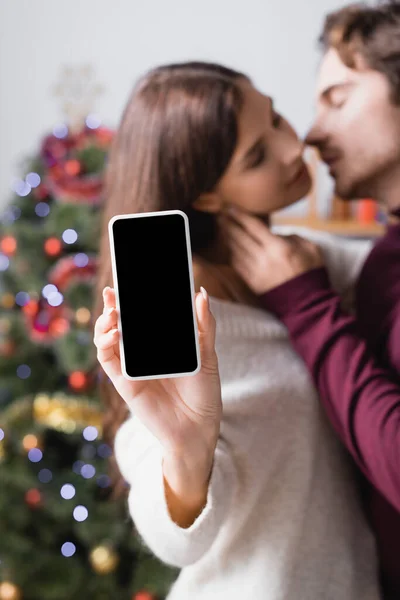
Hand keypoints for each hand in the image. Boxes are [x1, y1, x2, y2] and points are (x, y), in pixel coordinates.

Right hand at [93, 287, 221, 461]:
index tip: (129, 282)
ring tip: (113, 313)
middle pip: (121, 324)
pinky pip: (107, 360)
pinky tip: (114, 334)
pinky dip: (105, 344)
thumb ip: (204, 324)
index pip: (141, 316)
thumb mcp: (207, 354)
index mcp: (161, 343)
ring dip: (105, 323)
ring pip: (108, 339)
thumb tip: (201, 293)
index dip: (132, 299)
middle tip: (113, 291)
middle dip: (112, 305)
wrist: (198, 428)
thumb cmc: (203, 392)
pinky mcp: (123, 382)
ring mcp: (131, 366)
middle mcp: (143, 353)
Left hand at [219, 206, 323, 294]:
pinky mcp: (252, 283)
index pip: (253, 227)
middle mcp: (264, 258)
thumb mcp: (311, 248)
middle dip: (228, 224)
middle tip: (220, 214)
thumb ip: (293, 236)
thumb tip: (277, 234)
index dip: (240, 216)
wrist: (307, 304)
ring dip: (227, 237)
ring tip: (222, 228)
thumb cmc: (311, 274)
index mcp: (278, 247)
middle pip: (239, 237)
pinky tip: (230, 247)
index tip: (231, 208)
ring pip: (235, 250)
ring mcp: (255, 272)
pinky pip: (237, 265)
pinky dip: (232, 253)